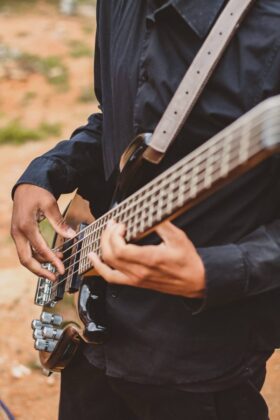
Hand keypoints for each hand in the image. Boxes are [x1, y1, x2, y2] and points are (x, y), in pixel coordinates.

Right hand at [11, 184, 75, 280]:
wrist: (26, 186)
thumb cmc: (38, 193)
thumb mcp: (50, 204)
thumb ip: (59, 222)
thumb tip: (71, 236)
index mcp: (26, 226)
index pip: (40, 250)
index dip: (52, 261)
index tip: (62, 269)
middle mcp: (18, 233)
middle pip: (26, 260)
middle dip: (40, 271)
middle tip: (55, 277)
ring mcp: (17, 234)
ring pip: (25, 256)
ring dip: (41, 263)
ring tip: (59, 263)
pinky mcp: (19, 234)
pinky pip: (27, 249)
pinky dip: (38, 255)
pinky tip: (52, 255)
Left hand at [88, 220, 204, 297]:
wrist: (195, 280)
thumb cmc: (187, 261)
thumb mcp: (178, 237)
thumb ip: (162, 224)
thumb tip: (150, 210)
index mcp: (149, 259)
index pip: (120, 249)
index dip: (115, 234)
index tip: (121, 225)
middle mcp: (139, 272)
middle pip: (111, 255)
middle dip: (107, 236)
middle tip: (113, 225)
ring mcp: (135, 279)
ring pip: (108, 266)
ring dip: (102, 248)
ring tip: (104, 235)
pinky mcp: (134, 282)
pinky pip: (111, 277)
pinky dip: (99, 268)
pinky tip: (94, 258)